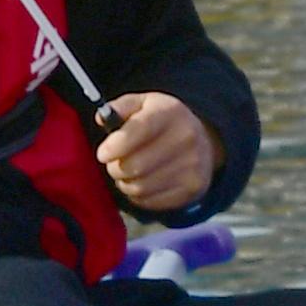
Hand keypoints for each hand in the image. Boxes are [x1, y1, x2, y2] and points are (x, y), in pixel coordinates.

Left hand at [96, 91, 223, 213]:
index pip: (138, 130)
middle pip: (134, 165)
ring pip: (140, 187)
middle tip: (115, 163)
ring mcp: (193, 165)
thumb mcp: (144, 104)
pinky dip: (140, 196)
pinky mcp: (194, 188)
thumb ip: (120, 107)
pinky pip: (151, 201)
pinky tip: (144, 183)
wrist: (204, 140)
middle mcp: (186, 137)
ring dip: (125, 183)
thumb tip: (102, 118)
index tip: (103, 154)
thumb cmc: (163, 122)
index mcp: (170, 112)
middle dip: (115, 168)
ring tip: (128, 174)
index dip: (115, 146)